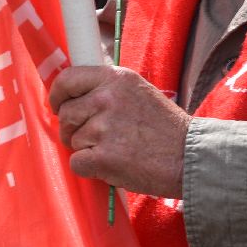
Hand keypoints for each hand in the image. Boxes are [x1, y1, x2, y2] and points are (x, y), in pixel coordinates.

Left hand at [48, 65, 189, 197]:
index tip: (58, 106)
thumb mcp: (138, 91)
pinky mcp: (103, 157)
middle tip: (94, 138)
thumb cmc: (165, 127)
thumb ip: (108, 89)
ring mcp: (104, 128)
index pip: (68, 79)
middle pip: (66, 114)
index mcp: (116, 78)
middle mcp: (107, 98)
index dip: (57, 95)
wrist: (189, 156)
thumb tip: (73, 95)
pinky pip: (77, 163)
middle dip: (73, 129)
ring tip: (116, 150)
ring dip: (87, 149)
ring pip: (72, 140)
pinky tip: (112, 165)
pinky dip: (90, 168)